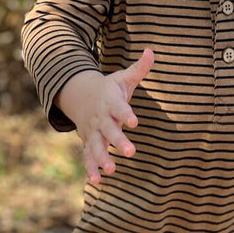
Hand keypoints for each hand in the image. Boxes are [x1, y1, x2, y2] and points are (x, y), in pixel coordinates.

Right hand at [57, 49, 153, 182]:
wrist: (81, 96)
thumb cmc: (109, 88)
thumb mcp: (123, 77)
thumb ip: (139, 68)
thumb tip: (152, 51)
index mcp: (110, 101)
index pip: (119, 108)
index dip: (126, 114)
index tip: (135, 121)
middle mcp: (101, 118)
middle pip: (109, 131)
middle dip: (119, 141)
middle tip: (131, 152)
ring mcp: (93, 132)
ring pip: (96, 146)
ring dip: (103, 158)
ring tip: (112, 170)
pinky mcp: (89, 142)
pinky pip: (88, 156)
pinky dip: (91, 168)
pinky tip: (97, 181)